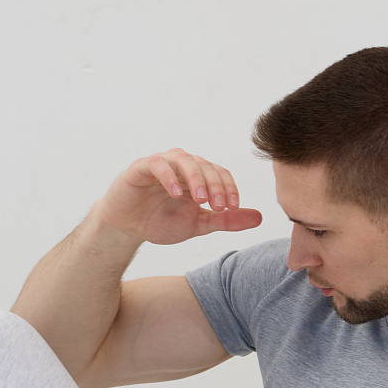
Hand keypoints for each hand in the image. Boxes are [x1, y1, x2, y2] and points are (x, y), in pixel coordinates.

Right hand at [97, 149, 262, 245]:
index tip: (233, 208)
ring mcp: (162, 163)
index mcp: (197, 176)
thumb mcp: (198, 224)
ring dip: (197, 179)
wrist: (127, 228)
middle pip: (206, 165)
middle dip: (216, 186)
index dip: (230, 188)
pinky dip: (170, 177)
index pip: (220, 174)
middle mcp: (182, 165)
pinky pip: (159, 164)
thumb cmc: (160, 222)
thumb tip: (259, 218)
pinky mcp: (142, 166)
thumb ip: (226, 220)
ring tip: (201, 200)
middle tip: (220, 207)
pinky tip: (177, 194)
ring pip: (186, 160)